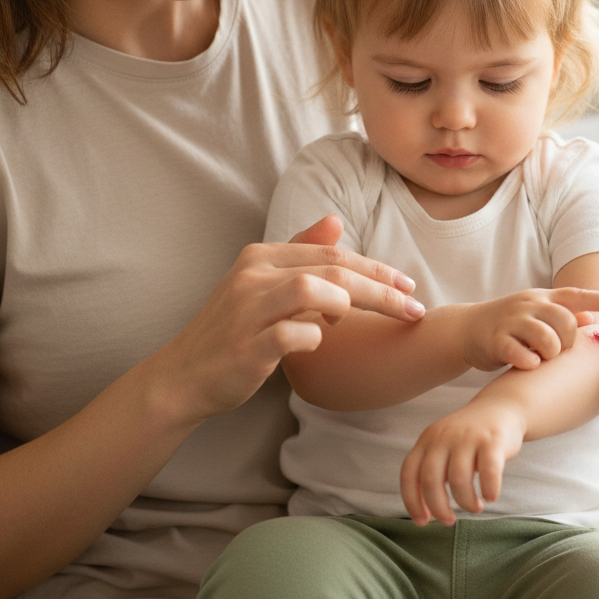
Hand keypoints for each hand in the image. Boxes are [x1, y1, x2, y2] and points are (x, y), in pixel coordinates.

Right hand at [150, 215, 422, 424]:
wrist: (184, 375)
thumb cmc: (234, 330)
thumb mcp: (263, 284)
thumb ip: (300, 253)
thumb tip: (336, 223)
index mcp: (262, 255)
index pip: (333, 253)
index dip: (377, 268)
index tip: (408, 287)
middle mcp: (254, 274)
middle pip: (333, 269)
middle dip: (381, 288)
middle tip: (413, 308)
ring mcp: (248, 309)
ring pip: (314, 290)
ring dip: (344, 306)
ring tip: (344, 325)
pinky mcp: (247, 345)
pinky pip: (294, 335)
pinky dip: (313, 338)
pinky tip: (315, 344)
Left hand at [400, 398, 525, 525]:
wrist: (500, 407)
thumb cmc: (469, 437)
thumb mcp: (443, 445)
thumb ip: (432, 470)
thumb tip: (424, 512)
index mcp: (427, 439)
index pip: (409, 474)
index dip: (412, 501)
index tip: (422, 522)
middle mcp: (444, 436)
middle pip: (431, 480)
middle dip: (438, 508)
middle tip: (449, 521)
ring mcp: (468, 436)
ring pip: (459, 480)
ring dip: (466, 502)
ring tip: (475, 507)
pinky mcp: (492, 440)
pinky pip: (488, 472)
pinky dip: (489, 490)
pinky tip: (491, 496)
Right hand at [461, 288, 598, 371]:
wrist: (466, 329)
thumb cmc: (508, 325)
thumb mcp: (536, 314)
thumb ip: (561, 316)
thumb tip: (591, 319)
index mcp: (542, 298)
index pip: (577, 294)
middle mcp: (529, 305)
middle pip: (565, 320)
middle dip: (569, 341)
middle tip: (560, 351)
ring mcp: (511, 321)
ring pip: (546, 337)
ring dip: (551, 353)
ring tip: (543, 358)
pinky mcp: (496, 340)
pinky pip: (521, 354)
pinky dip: (530, 363)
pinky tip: (529, 365)